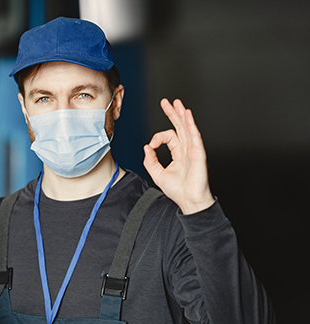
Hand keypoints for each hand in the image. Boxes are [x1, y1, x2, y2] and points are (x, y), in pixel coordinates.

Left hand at [143, 98, 214, 214]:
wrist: (189, 200)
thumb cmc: (178, 190)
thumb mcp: (157, 174)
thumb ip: (150, 160)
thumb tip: (146, 147)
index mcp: (178, 152)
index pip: (168, 136)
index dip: (157, 137)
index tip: (152, 146)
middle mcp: (186, 149)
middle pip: (179, 126)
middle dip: (172, 113)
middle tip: (166, 102)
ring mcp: (193, 149)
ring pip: (187, 127)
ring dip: (182, 114)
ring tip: (177, 103)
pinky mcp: (198, 153)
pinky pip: (194, 135)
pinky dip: (191, 124)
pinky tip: (187, 115)